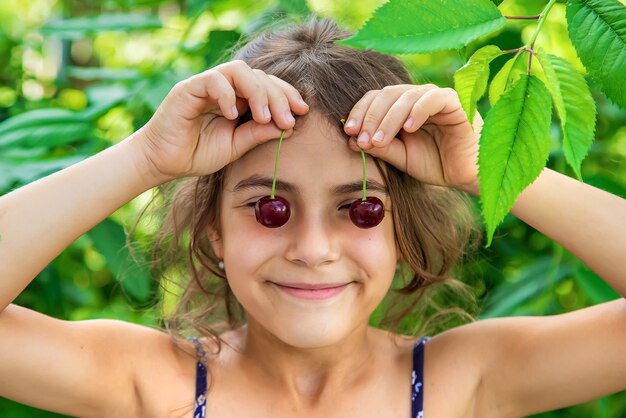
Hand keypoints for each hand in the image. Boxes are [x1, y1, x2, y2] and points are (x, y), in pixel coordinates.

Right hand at [134, 60, 309, 181]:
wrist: (164, 162)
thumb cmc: (198, 153)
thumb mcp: (236, 146)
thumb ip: (259, 134)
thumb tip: (289, 127)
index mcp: (238, 99)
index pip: (268, 86)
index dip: (287, 95)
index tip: (302, 112)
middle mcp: (225, 88)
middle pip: (259, 76)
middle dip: (278, 96)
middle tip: (287, 119)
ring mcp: (207, 85)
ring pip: (239, 70)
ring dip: (257, 92)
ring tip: (263, 117)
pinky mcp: (188, 88)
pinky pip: (212, 80)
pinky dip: (226, 94)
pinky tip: (233, 115)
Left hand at [343, 84, 481, 195]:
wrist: (466, 175)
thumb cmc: (435, 164)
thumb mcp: (401, 157)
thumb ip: (380, 147)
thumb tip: (350, 141)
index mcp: (400, 108)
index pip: (374, 99)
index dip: (359, 113)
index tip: (347, 132)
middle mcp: (415, 98)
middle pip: (385, 95)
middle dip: (370, 118)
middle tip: (362, 139)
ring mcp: (434, 97)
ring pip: (405, 97)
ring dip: (388, 119)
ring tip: (379, 140)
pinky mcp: (453, 102)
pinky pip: (432, 99)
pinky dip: (418, 111)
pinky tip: (409, 128)